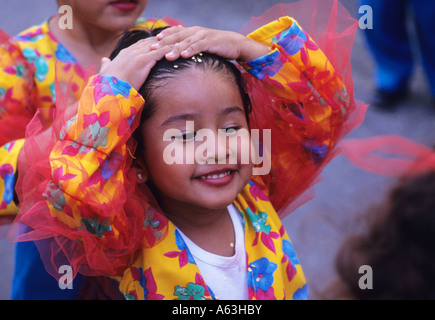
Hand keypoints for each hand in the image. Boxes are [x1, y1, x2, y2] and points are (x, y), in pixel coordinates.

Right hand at [99, 37, 173, 90]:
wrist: (109, 91)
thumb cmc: (107, 85)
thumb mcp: (106, 72)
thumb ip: (106, 65)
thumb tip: (104, 60)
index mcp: (124, 53)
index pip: (141, 43)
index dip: (152, 42)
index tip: (160, 40)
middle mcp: (131, 51)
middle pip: (151, 41)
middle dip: (163, 39)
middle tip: (175, 37)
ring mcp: (137, 54)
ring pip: (157, 45)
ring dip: (169, 42)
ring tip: (180, 41)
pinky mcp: (144, 61)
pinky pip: (160, 52)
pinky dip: (170, 50)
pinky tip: (179, 51)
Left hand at [150, 26, 270, 61]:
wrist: (235, 43)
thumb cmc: (216, 47)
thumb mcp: (200, 46)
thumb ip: (189, 47)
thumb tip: (177, 54)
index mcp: (191, 32)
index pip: (173, 33)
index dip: (162, 38)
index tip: (150, 44)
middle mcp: (195, 32)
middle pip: (176, 37)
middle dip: (164, 43)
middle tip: (152, 49)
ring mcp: (202, 36)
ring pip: (186, 42)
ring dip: (175, 48)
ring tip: (166, 56)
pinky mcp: (210, 42)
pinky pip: (198, 46)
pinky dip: (191, 50)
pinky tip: (184, 55)